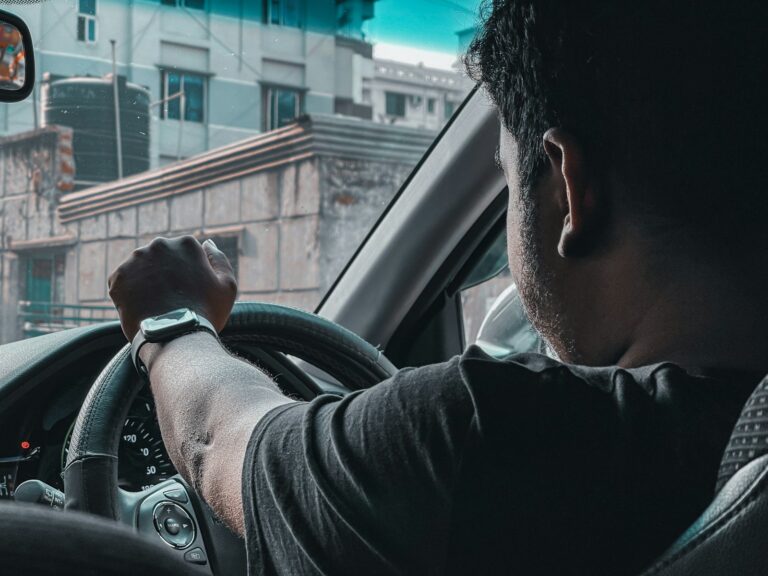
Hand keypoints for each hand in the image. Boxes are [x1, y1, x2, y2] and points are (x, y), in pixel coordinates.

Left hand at [108, 236, 236, 340]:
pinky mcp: (118, 277)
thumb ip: (219, 260)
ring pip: (142, 268)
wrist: (175, 337)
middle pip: (162, 258)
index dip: (189, 274)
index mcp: (186, 243)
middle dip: (165, 274)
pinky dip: (131, 292)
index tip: (190, 291)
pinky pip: (124, 282)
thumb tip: (208, 243)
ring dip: (147, 281)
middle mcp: (159, 245)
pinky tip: (143, 307)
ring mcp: (136, 260)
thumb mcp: (227, 285)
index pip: (186, 254)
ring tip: (156, 305)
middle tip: (173, 299)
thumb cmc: (206, 313)